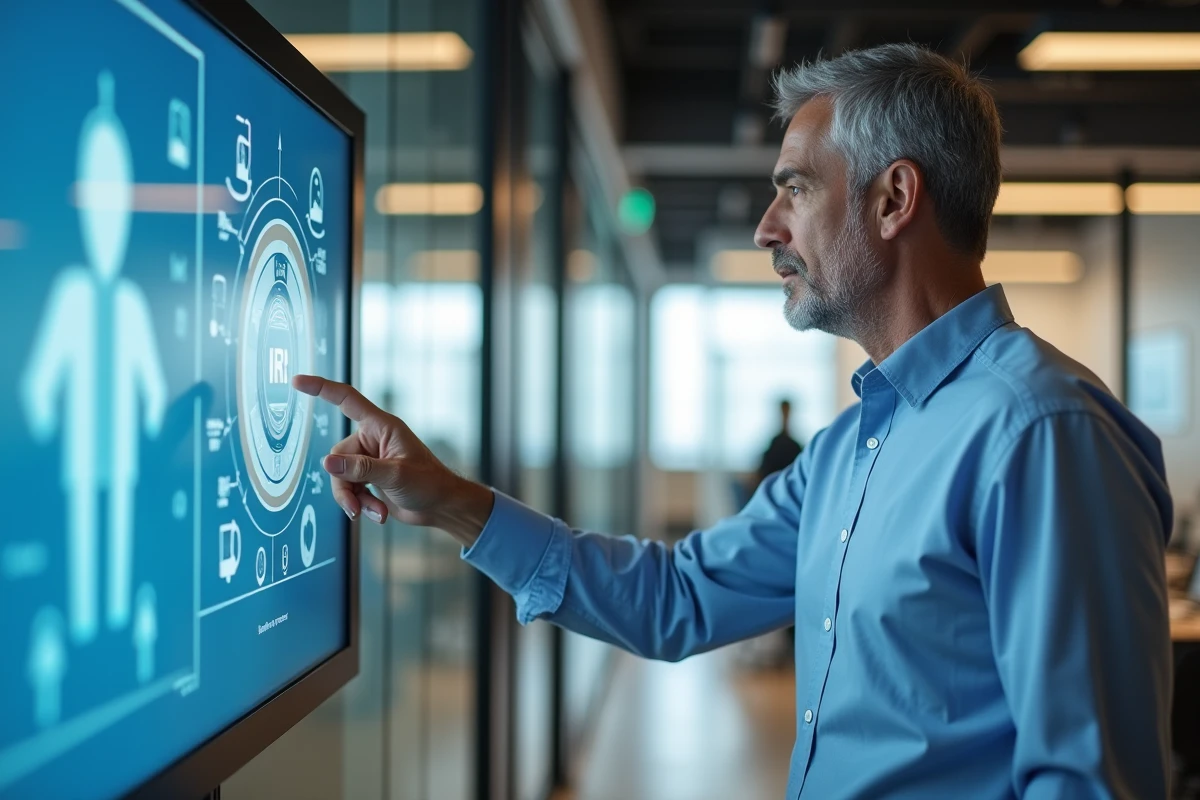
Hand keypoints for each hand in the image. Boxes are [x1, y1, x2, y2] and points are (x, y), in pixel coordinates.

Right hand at [292, 375, 493, 546]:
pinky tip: (379, 514)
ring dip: (354, 498)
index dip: (321, 388)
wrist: (441, 507)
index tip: (297, 381)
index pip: (347, 400)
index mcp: (382, 427)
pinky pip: (350, 489)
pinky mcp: (369, 478)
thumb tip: (327, 463)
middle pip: (337, 456)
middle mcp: (373, 440)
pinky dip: (360, 503)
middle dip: (344, 484)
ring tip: (375, 513)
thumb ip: (361, 469)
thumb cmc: (430, 483)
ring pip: (341, 476)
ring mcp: (370, 460)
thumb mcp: (395, 475)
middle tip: (356, 506)